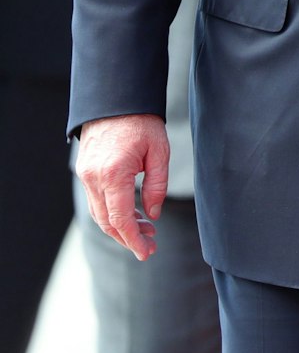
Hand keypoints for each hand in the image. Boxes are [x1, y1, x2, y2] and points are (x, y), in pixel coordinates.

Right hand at [75, 113, 168, 260]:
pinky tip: (133, 213)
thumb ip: (157, 186)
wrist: (116, 100)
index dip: (133, 239)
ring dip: (121, 225)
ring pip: (100, 213)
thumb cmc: (142, 123)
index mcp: (113, 174)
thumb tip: (153, 215)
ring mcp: (86, 175)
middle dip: (128, 237)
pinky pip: (97, 200)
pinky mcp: (85, 171)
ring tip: (147, 230)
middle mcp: (94, 178)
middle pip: (107, 221)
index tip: (147, 252)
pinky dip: (113, 211)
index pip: (120, 218)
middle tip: (151, 245)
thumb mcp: (159, 152)